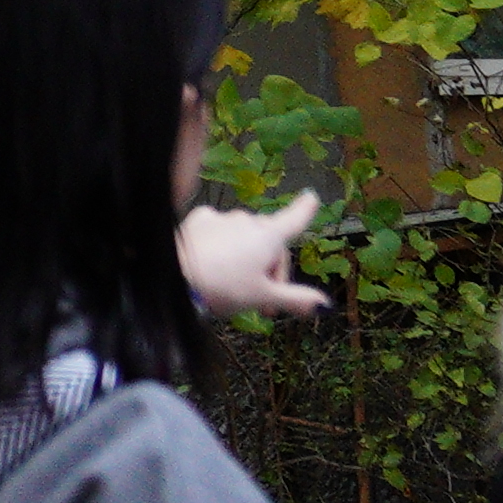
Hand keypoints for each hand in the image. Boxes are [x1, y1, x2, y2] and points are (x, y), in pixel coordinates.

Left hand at [178, 188, 327, 323]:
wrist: (176, 278)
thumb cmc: (224, 288)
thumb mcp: (264, 297)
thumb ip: (297, 299)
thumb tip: (327, 305)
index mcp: (270, 236)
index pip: (295, 218)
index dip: (306, 209)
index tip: (311, 197)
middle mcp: (249, 220)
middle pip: (270, 242)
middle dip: (271, 269)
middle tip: (265, 303)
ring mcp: (223, 217)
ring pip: (244, 237)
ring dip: (247, 258)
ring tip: (236, 288)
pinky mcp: (200, 219)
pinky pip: (220, 231)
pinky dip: (222, 245)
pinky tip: (215, 263)